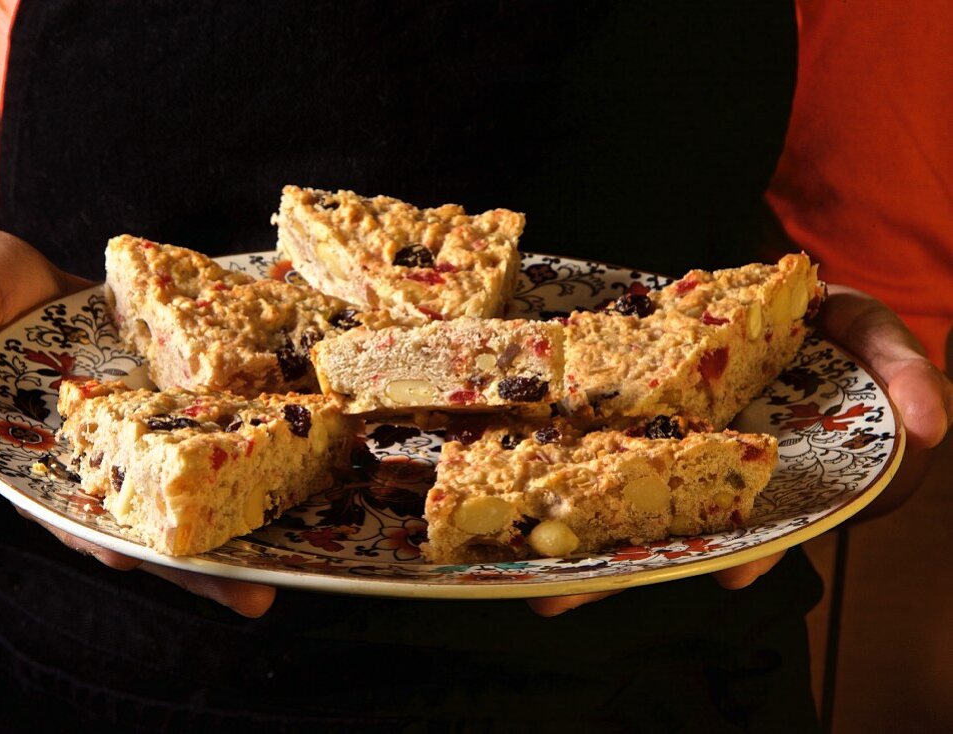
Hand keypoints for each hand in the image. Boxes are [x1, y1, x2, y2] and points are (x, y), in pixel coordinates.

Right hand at [0, 226, 275, 617]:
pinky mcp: (182, 397)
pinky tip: (310, 445)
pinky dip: (262, 434)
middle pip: (153, 517)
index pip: (72, 515)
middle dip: (200, 560)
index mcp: (42, 460)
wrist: (19, 284)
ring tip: (303, 546)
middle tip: (257, 596)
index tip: (140, 563)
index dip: (106, 541)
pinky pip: (225, 419)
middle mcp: (106, 457)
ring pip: (201, 480)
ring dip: (248, 510)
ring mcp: (150, 429)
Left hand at [529, 285, 951, 616]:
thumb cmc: (820, 322)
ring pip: (613, 501)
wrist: (754, 286)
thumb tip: (935, 424)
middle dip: (622, 567)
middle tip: (566, 600)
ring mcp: (659, 446)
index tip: (734, 575)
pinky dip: (547, 466)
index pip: (766, 525)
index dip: (754, 551)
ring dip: (570, 537)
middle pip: (667, 530)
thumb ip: (906, 376)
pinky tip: (507, 488)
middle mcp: (711, 471)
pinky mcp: (617, 414)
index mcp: (773, 474)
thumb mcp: (871, 338)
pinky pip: (580, 446)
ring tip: (527, 574)